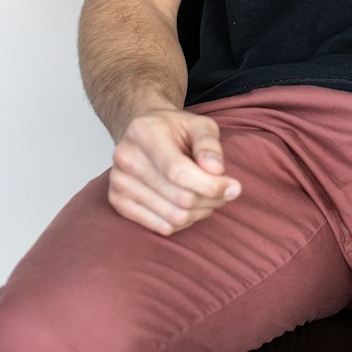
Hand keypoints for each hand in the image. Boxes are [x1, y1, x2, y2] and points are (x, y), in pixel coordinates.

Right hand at [109, 109, 241, 235]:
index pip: (177, 170)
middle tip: (226, 191)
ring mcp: (118, 182)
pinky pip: (162, 227)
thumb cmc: (175, 129)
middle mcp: (126, 157)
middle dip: (211, 198)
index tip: (233, 186)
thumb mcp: (199, 124)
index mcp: (144, 132)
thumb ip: (209, 144)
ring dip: (201, 212)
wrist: (145, 134)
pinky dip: (184, 221)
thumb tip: (216, 171)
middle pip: (179, 197)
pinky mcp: (118, 202)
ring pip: (173, 216)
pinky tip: (191, 206)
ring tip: (209, 196)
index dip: (210, 184)